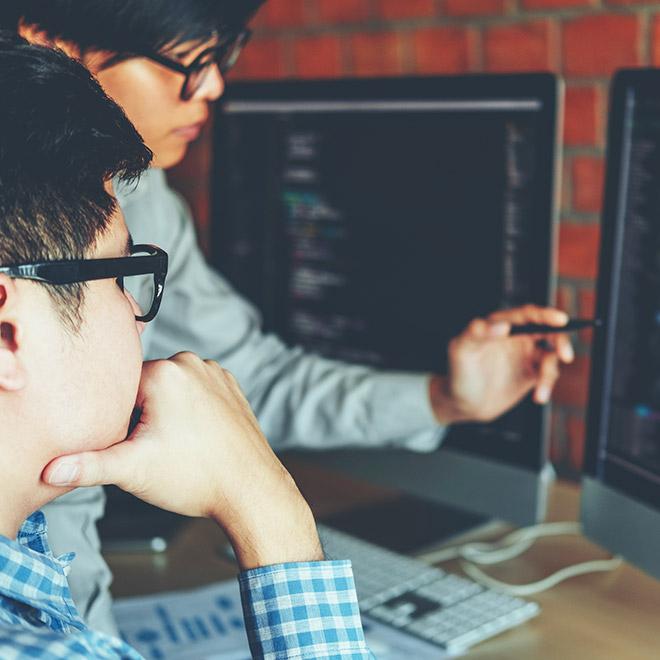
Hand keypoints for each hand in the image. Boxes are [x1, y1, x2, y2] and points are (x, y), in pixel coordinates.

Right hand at [42, 353, 322, 568]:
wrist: (251, 490)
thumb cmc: (196, 478)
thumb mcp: (133, 470)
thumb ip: (88, 465)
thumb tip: (51, 469)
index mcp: (164, 373)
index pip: (119, 390)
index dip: (122, 422)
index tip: (138, 444)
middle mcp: (191, 363)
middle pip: (145, 387)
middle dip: (144, 416)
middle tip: (160, 448)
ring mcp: (215, 373)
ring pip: (171, 390)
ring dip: (168, 412)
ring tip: (182, 444)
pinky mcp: (231, 386)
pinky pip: (197, 392)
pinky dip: (192, 410)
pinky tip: (198, 437)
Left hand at [431, 305, 573, 424]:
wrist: (463, 404)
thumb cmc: (458, 374)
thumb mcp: (461, 351)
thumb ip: (476, 333)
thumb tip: (502, 325)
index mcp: (500, 325)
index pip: (527, 314)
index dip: (545, 314)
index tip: (561, 320)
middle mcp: (515, 336)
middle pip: (547, 331)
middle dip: (560, 341)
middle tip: (565, 355)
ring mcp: (524, 355)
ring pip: (551, 355)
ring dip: (550, 372)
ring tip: (540, 392)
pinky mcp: (531, 373)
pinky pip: (549, 373)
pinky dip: (547, 385)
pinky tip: (539, 396)